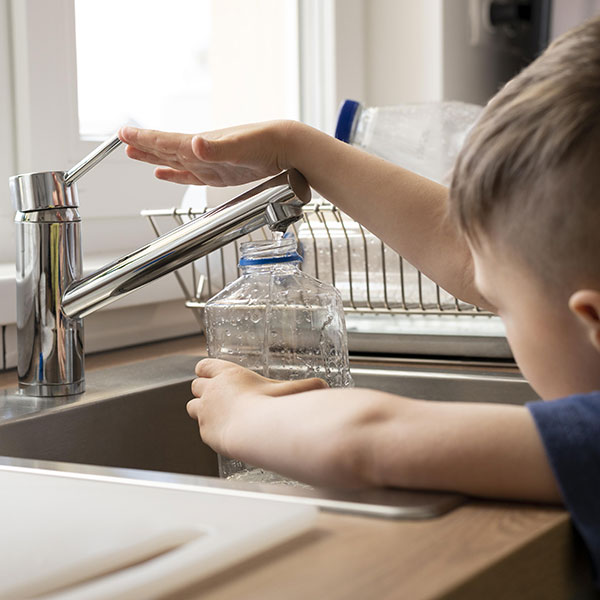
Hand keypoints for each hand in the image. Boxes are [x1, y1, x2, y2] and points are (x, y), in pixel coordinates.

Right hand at [118, 121, 297, 186]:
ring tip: (134, 154)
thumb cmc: (264, 143)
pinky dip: (174, 174)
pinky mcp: (217, 174)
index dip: (143, 139)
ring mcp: (208, 164)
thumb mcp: (240, 147)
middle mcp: (200, 152)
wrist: (284, 148)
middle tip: (122, 141)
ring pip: (173, 160)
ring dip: (153, 158)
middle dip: (143, 146)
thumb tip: (194, 143)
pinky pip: (189, 174)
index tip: (123, 134)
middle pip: (164, 149)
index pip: (165, 141)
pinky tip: (163, 173)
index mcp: (200, 144)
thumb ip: (216, 148)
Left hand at [187, 358, 327, 459]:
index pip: (204, 365)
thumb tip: (325, 386)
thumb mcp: (291, 390)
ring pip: (191, 405)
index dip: (207, 370)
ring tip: (216, 413)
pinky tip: (224, 431)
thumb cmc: (271, 407)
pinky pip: (201, 428)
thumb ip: (307, 386)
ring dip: (201, 408)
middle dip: (203, 389)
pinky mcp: (205, 432)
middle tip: (217, 396)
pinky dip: (209, 428)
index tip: (212, 374)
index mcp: (228, 373)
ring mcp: (205, 412)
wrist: (256, 432)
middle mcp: (211, 390)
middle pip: (194, 384)